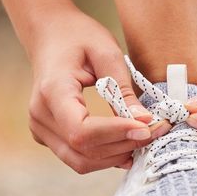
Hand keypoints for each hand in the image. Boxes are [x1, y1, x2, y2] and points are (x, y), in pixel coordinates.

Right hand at [25, 8, 156, 173]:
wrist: (50, 34)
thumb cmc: (78, 36)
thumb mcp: (107, 53)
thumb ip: (124, 90)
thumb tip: (144, 121)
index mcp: (52, 91)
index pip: (82, 130)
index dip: (116, 134)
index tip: (146, 127)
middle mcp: (40, 115)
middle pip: (83, 151)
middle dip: (123, 146)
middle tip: (156, 131)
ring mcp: (40, 129)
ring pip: (81, 161)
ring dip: (116, 155)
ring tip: (144, 137)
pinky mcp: (48, 136)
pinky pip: (78, 156)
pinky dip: (105, 155)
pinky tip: (127, 142)